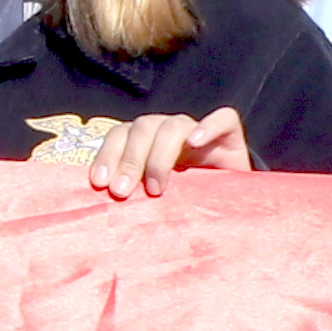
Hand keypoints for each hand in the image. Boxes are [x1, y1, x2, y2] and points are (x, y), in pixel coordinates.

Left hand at [68, 107, 253, 201]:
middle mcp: (170, 134)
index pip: (121, 134)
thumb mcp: (156, 205)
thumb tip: (97, 208)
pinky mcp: (231, 136)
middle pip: (143, 127)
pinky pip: (223, 119)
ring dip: (159, 155)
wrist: (234, 211)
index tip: (99, 183)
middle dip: (129, 160)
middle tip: (122, 192)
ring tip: (156, 189)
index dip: (108, 154)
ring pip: (174, 124)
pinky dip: (208, 126)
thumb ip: (132, 197)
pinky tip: (195, 143)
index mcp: (147, 145)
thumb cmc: (189, 210)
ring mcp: (200, 133)